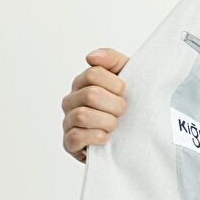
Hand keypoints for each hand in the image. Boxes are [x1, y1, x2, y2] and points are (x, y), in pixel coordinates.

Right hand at [62, 48, 129, 162]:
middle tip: (121, 112)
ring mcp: (68, 121)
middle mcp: (71, 100)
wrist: (131, 136)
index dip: (116, 85)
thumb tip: (90, 57)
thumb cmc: (126, 103)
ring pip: (83, 115)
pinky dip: (95, 137)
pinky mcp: (69, 143)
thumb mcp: (126, 76)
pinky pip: (76, 137)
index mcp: (82, 83)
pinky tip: (105, 137)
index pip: (93, 74)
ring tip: (114, 126)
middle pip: (91, 94)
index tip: (124, 93)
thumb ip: (111, 59)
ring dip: (107, 122)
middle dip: (114, 105)